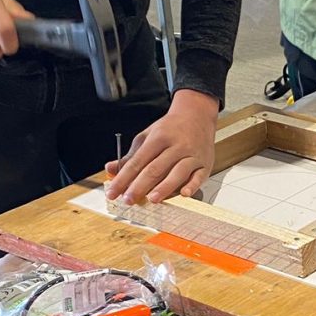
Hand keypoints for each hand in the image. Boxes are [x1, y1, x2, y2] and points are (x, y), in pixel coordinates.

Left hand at [105, 89, 218, 205]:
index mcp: (159, 137)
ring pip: (177, 173)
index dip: (124, 178)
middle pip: (155, 168)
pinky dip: (192, 185)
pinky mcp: (205, 164)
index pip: (138, 161)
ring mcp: (192, 155)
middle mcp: (176, 146)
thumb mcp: (147, 136)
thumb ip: (130, 156)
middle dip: (140, 186)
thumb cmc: (170, 129)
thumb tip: (110, 170)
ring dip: (164, 187)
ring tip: (152, 199)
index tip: (113, 192)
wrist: (197, 115)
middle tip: (128, 200)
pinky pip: (199, 176)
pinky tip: (184, 194)